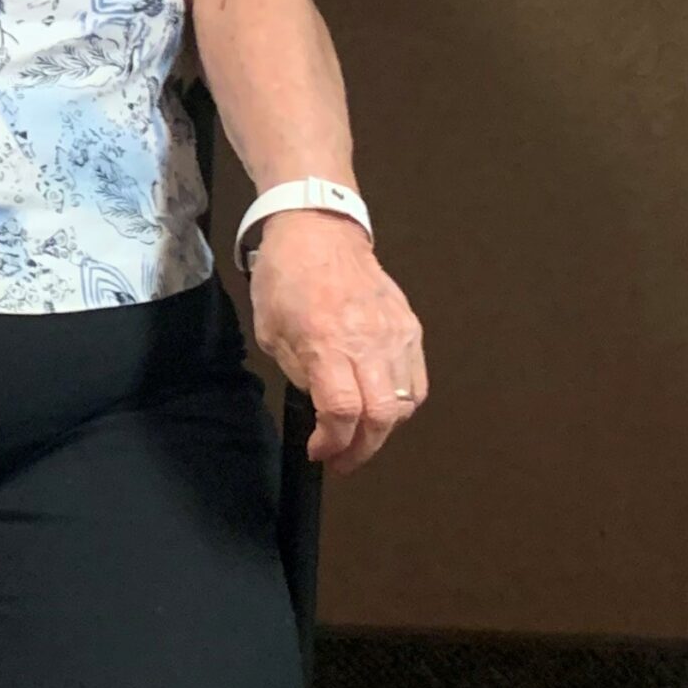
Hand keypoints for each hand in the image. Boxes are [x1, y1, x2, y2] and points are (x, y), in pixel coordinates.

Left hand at [248, 209, 425, 474]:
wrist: (318, 229)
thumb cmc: (286, 275)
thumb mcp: (272, 330)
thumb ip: (300, 373)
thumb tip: (321, 407)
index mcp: (326, 340)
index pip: (341, 410)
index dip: (332, 442)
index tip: (319, 451)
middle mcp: (366, 339)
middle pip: (382, 415)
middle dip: (362, 449)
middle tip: (344, 458)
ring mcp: (394, 333)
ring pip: (404, 403)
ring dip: (382, 429)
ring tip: (360, 432)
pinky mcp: (409, 326)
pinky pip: (416, 381)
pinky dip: (402, 404)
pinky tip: (381, 405)